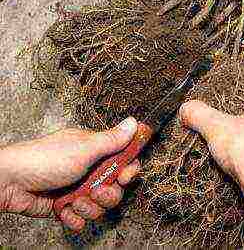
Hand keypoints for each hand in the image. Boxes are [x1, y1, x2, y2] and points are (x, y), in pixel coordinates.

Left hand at [0, 117, 139, 230]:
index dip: (129, 170)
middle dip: (108, 194)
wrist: (9, 182)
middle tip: (96, 190)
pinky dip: (74, 217)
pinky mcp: (67, 205)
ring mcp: (78, 188)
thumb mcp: (84, 148)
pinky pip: (82, 218)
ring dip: (88, 207)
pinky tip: (64, 209)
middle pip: (116, 187)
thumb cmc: (44, 159)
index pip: (124, 160)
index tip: (124, 176)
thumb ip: (112, 139)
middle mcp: (89, 169)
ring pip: (100, 205)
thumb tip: (134, 123)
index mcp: (95, 151)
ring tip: (73, 199)